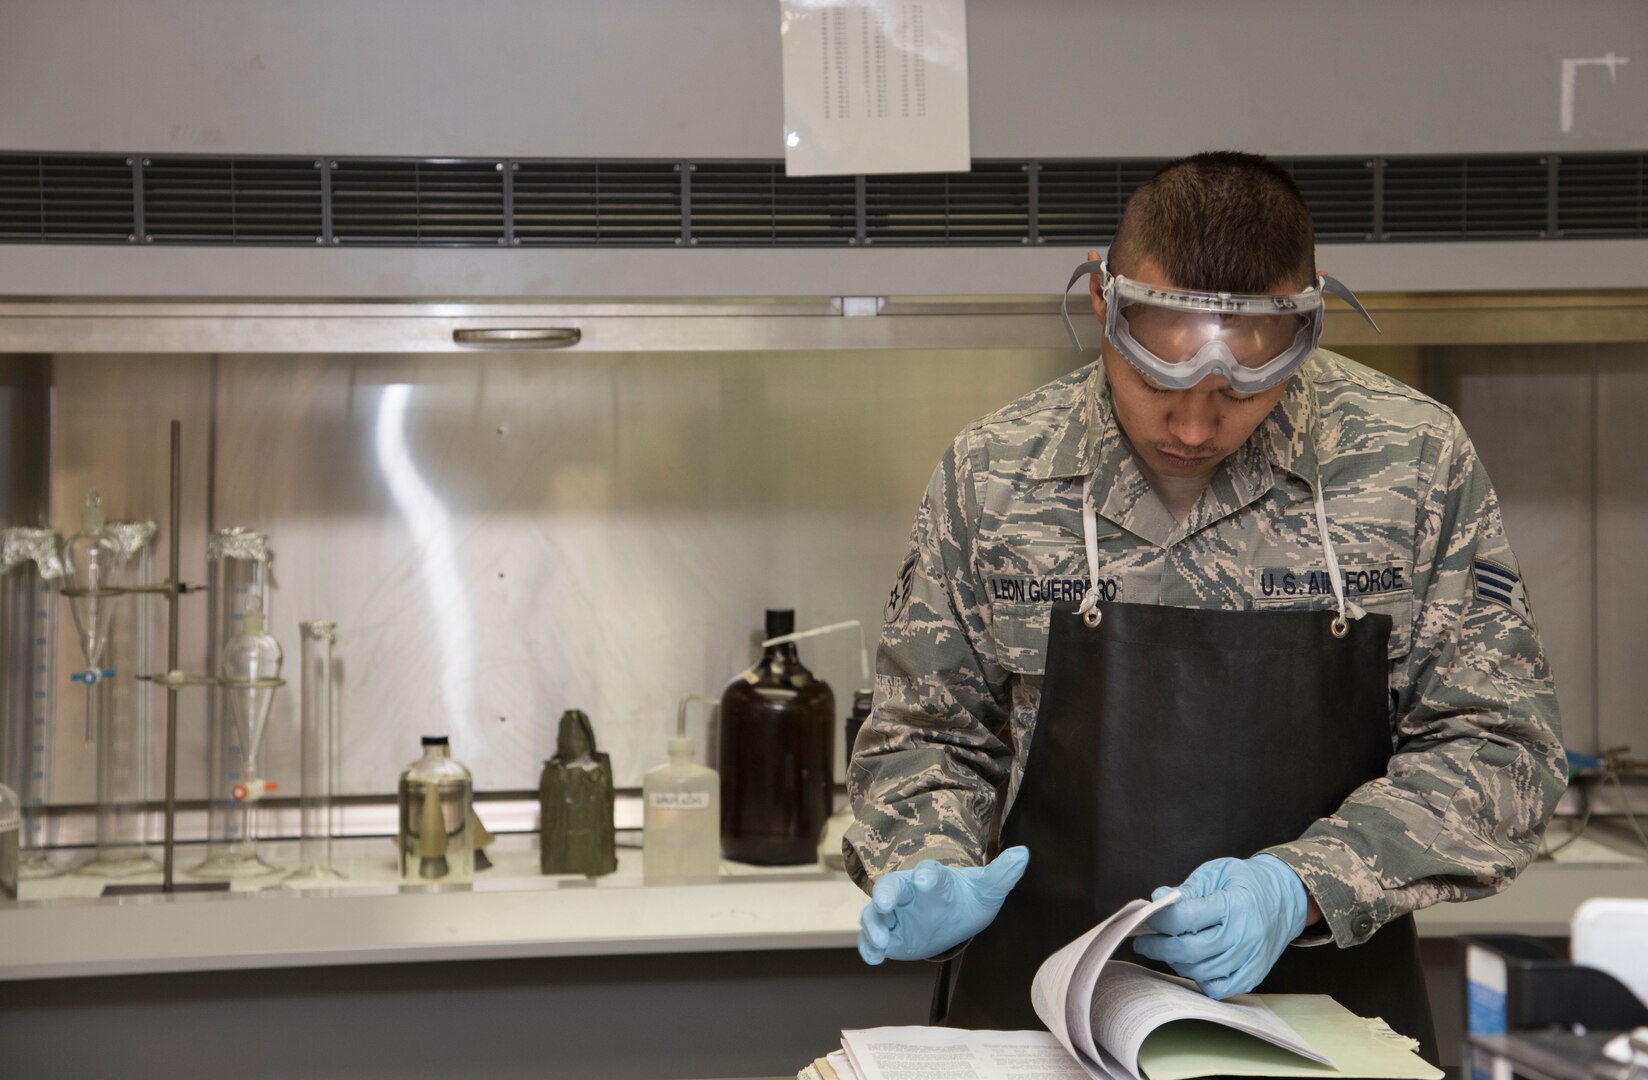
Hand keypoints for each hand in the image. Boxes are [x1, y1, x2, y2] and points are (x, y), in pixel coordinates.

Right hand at [857, 846, 1029, 964]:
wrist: (955, 915)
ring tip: (881, 940)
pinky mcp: (890, 934)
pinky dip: (868, 948)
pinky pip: (872, 940)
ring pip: (875, 914)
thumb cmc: (968, 899)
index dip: (926, 875)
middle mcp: (909, 893)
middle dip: (885, 893)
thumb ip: (1003, 874)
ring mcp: (896, 914)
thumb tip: (1023, 854)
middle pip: (891, 887)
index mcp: (933, 879)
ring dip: (873, 925)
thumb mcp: (988, 889)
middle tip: (884, 902)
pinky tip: (875, 959)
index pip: (928, 873)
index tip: (926, 880)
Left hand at [1131, 854, 1308, 998]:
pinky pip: (1220, 989)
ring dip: (1176, 962)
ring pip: (1201, 972)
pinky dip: (1200, 980)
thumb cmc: (1247, 881)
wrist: (1288, 897)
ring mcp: (1251, 958)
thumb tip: (1158, 899)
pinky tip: (1192, 964)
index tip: (1148, 917)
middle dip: (1159, 947)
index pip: (1187, 918)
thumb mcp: (1217, 872)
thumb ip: (1188, 889)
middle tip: (1144, 942)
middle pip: (1191, 950)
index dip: (1161, 920)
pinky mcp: (1254, 975)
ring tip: (1167, 949)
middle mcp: (1244, 935)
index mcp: (1233, 904)